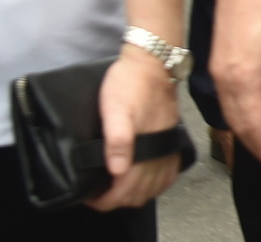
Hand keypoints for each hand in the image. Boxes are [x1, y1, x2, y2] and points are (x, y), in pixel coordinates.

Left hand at [88, 51, 181, 210]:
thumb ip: (117, 140)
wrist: (153, 61)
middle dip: (118, 200)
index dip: (105, 200)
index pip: (125, 190)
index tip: (90, 196)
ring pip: (156, 186)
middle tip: (99, 194)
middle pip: (141, 193)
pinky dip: (156, 184)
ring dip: (137, 194)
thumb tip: (117, 171)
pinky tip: (146, 180)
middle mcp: (160, 151)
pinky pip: (169, 172)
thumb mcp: (115, 109)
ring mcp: (167, 146)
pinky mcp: (171, 138)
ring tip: (116, 190)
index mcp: (144, 147)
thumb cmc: (129, 83)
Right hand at [209, 0, 260, 170]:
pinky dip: (239, 117)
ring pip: (230, 116)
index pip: (254, 128)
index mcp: (245, 81)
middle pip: (239, 127)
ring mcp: (218, 76)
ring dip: (248, 134)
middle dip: (257, 147)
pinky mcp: (217, 68)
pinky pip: (226, 102)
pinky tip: (254, 118)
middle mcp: (226, 83)